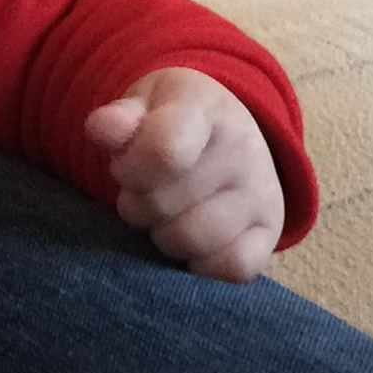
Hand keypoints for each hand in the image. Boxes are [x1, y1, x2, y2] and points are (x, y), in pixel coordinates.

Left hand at [84, 68, 285, 281]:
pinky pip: (230, 267)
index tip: (126, 165)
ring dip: (165, 234)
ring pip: (190, 242)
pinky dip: (203, 263)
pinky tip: (196, 238)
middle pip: (162, 206)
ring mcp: (262, 191)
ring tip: (169, 211)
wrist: (228, 130)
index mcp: (206, 109)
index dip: (129, 170)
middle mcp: (244, 148)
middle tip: (148, 187)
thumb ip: (118, 119)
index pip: (163, 154)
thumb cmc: (172, 122)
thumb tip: (101, 128)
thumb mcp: (142, 105)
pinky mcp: (272, 230)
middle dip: (140, 203)